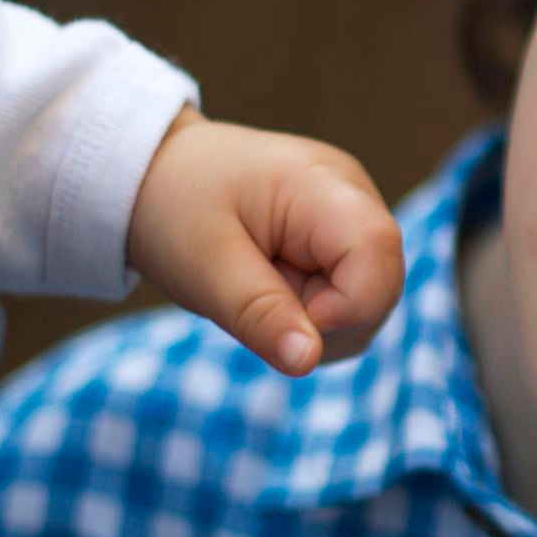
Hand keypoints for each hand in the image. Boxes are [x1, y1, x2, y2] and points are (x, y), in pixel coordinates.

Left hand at [128, 114, 403, 375]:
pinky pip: (351, 304)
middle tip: (254, 296)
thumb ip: (258, 313)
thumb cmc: (175, 208)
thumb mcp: (203, 266)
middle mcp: (355, 197)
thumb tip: (307, 361)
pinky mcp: (343, 245)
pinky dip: (312, 316)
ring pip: (370, 305)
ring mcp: (353, 222)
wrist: (155, 175)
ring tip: (259, 287)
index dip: (344, 308)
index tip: (281, 316)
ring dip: (315, 323)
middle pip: (381, 286)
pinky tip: (273, 289)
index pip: (376, 254)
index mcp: (323, 186)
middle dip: (324, 322)